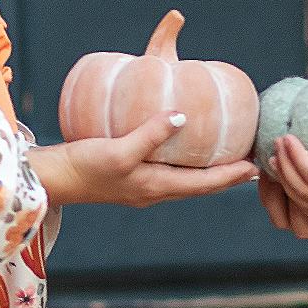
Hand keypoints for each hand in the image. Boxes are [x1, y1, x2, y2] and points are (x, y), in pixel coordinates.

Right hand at [35, 115, 255, 208]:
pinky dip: (186, 163)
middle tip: (251, 162)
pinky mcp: (131, 177)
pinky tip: (185, 148)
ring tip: (228, 156)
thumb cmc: (83, 167)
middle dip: (226, 176)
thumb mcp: (119, 150)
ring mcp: (142, 186)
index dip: (231, 176)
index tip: (255, 166)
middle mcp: (154, 190)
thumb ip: (151, 134)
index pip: (204, 184)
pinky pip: (169, 172)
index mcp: (156, 187)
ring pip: (186, 180)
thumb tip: (184, 116)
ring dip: (208, 172)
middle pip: (200, 186)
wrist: (53, 179)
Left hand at [266, 129, 307, 241]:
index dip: (296, 156)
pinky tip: (287, 190)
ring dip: (284, 184)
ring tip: (275, 161)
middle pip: (301, 191)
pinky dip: (292, 207)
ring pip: (300, 207)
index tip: (287, 137)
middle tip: (277, 141)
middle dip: (284, 165)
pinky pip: (307, 223)